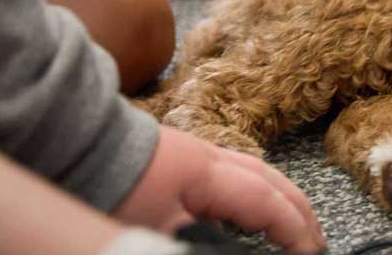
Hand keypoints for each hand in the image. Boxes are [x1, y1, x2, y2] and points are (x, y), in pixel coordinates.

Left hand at [114, 126, 323, 254]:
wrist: (74, 147)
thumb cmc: (110, 189)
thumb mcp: (156, 231)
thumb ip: (202, 240)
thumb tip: (235, 250)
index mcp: (209, 174)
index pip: (266, 203)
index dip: (292, 230)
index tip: (310, 254)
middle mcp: (212, 158)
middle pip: (269, 180)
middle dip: (298, 210)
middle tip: (317, 241)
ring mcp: (197, 154)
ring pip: (255, 172)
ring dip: (280, 197)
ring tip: (294, 224)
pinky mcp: (181, 157)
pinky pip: (235, 173)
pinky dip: (256, 191)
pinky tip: (251, 208)